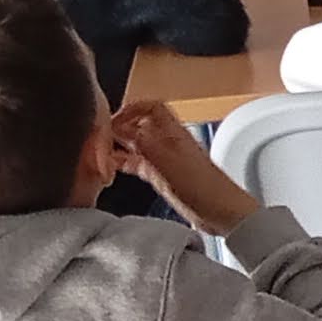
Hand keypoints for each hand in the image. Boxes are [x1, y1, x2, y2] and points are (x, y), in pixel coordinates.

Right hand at [110, 107, 255, 236]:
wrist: (223, 213)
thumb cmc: (205, 188)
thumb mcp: (168, 162)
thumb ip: (144, 142)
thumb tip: (122, 127)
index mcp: (174, 133)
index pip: (151, 107)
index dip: (131, 109)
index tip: (111, 119)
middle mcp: (170, 143)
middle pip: (140, 125)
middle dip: (119, 127)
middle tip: (98, 137)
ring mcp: (167, 160)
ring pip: (137, 145)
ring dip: (119, 146)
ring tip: (99, 152)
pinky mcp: (164, 177)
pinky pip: (139, 163)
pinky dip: (124, 163)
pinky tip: (111, 169)